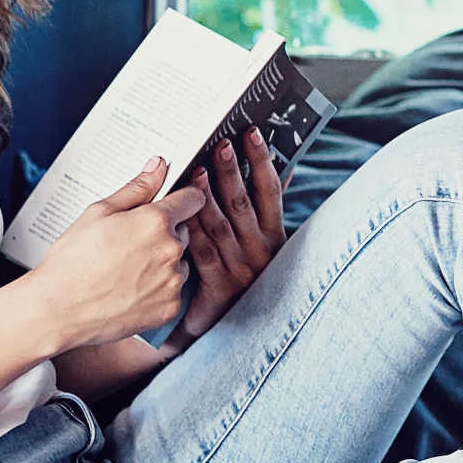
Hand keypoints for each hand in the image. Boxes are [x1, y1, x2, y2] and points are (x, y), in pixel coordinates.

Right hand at [23, 159, 203, 350]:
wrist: (58, 310)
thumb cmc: (72, 261)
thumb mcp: (98, 213)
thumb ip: (136, 188)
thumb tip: (158, 166)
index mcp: (155, 221)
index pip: (193, 199)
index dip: (183, 199)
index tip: (175, 203)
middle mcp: (171, 250)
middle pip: (183, 231)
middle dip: (164, 233)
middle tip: (130, 244)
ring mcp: (172, 280)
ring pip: (179, 261)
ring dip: (162, 262)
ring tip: (127, 269)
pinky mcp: (170, 306)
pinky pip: (173, 289)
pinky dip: (158, 288)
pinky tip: (131, 288)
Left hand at [164, 127, 286, 348]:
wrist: (223, 329)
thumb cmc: (240, 278)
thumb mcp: (263, 245)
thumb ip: (267, 210)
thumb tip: (284, 170)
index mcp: (275, 235)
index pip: (270, 190)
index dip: (262, 160)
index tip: (252, 133)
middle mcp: (261, 250)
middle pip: (244, 202)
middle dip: (232, 170)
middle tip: (220, 143)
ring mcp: (241, 269)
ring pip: (221, 224)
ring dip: (208, 195)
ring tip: (196, 170)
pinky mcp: (218, 287)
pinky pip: (201, 252)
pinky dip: (190, 230)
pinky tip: (179, 213)